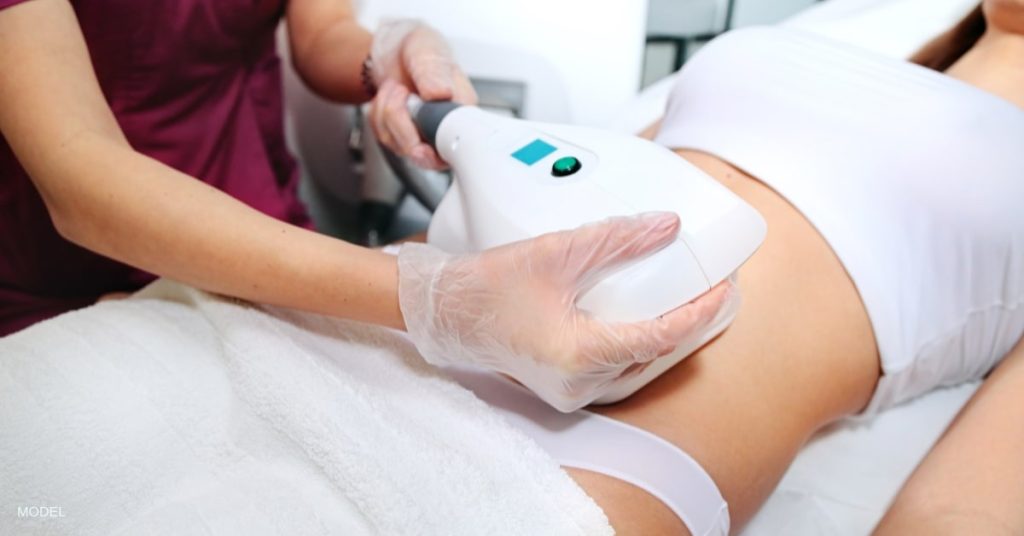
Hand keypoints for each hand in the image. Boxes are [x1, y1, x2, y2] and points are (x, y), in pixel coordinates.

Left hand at [368, 20, 476, 168]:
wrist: (395, 50)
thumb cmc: (419, 49)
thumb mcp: (427, 49)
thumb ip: (434, 71)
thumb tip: (442, 93)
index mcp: (462, 108)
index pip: (457, 144)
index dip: (437, 150)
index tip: (420, 146)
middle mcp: (446, 128)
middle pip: (427, 155)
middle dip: (403, 125)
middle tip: (402, 91)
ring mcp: (425, 136)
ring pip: (401, 147)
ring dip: (387, 114)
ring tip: (397, 89)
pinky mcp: (404, 138)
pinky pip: (385, 139)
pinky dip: (378, 116)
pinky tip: (389, 99)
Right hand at [397, 212, 733, 411]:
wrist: (444, 310)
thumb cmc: (485, 287)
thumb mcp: (555, 253)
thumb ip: (615, 239)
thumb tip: (664, 226)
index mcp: (578, 355)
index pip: (659, 337)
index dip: (697, 313)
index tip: (721, 289)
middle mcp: (578, 383)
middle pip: (653, 354)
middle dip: (687, 322)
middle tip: (713, 290)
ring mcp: (570, 390)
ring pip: (636, 364)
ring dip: (662, 334)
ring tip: (686, 300)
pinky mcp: (564, 386)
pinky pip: (615, 367)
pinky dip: (635, 342)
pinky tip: (644, 317)